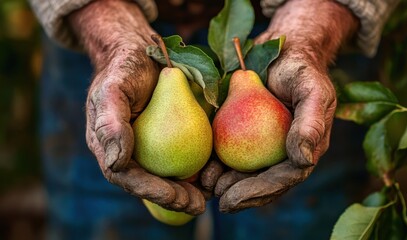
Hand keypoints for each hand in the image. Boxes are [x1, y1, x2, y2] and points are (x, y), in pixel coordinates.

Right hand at [68, 1, 205, 214]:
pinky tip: (216, 170)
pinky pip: (185, 155)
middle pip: (152, 183)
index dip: (152, 191)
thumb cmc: (124, 69)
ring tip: (211, 192)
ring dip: (191, 188)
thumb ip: (110, 123)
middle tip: (199, 204)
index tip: (176, 197)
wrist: (144, 53)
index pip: (129, 178)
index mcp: (112, 148)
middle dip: (175, 198)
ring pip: (170, 174)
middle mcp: (131, 152)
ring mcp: (152, 146)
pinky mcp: (172, 136)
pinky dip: (200, 166)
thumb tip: (116, 163)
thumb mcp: (112, 89)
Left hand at [214, 0, 358, 212]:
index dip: (258, 192)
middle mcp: (284, 151)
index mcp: (304, 148)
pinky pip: (232, 151)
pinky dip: (218, 161)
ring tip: (205, 185)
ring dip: (226, 183)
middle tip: (217, 200)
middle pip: (262, 182)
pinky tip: (202, 167)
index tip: (232, 199)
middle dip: (240, 194)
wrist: (283, 48)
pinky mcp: (248, 131)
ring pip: (246, 171)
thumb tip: (304, 160)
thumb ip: (311, 124)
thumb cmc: (301, 69)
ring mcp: (266, 143)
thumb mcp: (312, 90)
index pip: (282, 179)